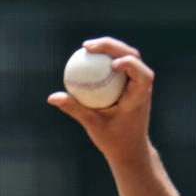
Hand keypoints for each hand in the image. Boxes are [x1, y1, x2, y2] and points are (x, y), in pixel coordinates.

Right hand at [47, 37, 154, 165]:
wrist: (130, 149)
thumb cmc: (114, 140)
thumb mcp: (93, 125)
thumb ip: (75, 109)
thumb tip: (52, 97)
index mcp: (139, 97)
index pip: (143, 75)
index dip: (131, 64)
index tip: (113, 64)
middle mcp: (142, 87)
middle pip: (134, 57)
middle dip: (113, 46)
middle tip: (87, 46)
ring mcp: (138, 84)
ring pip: (129, 57)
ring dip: (110, 48)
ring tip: (87, 47)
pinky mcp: (131, 84)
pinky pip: (120, 65)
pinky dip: (106, 58)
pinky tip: (87, 57)